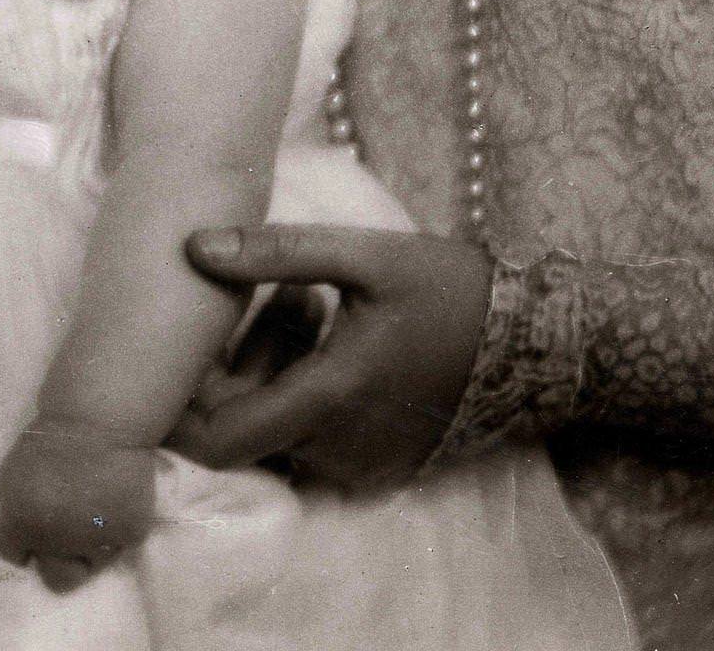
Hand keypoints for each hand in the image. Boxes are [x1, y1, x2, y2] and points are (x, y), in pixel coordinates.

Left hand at [0, 418, 155, 592]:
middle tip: (65, 532)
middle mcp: (57, 541)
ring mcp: (96, 540)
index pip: (9, 558)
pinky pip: (121, 543)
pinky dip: (118, 528)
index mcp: (21, 523)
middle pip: (56, 578)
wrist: (101, 416)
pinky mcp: (131, 533)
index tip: (25, 537)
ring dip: (90, 546)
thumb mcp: (14, 465)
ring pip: (92, 563)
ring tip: (94, 511)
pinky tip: (115, 501)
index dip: (16, 547)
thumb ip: (0, 494)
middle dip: (58, 560)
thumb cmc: (51, 437)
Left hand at [170, 224, 491, 490]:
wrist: (530, 341)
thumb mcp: (364, 255)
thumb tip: (193, 247)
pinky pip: (311, 441)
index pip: (220, 440)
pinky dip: (300, 393)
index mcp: (329, 399)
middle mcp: (336, 449)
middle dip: (232, 369)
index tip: (183, 347)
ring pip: (277, 434)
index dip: (182, 406)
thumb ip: (276, 252)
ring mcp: (358, 465)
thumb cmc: (446, 289)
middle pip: (244, 431)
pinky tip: (327, 334)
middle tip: (264, 301)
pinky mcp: (375, 466)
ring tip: (305, 300)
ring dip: (269, 374)